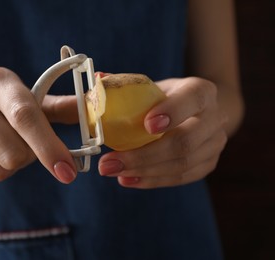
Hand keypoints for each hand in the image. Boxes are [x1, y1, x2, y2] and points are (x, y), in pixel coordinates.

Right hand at [0, 67, 76, 184]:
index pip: (26, 117)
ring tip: (3, 144)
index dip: (49, 147)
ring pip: (0, 170)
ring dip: (12, 166)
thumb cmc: (3, 105)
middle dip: (29, 157)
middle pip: (14, 154)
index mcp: (0, 80)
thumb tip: (96, 111)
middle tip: (23, 142)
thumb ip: (61, 108)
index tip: (67, 172)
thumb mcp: (28, 98)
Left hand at [98, 77, 227, 188]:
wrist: (198, 112)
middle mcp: (215, 118)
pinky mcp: (208, 164)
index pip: (192, 99)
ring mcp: (214, 144)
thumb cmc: (166, 97)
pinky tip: (128, 180)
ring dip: (143, 172)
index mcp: (201, 91)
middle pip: (185, 142)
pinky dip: (152, 180)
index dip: (172, 112)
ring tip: (112, 171)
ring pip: (182, 165)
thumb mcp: (151, 85)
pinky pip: (180, 178)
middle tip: (109, 163)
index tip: (146, 125)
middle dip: (144, 156)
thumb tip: (98, 79)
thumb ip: (125, 85)